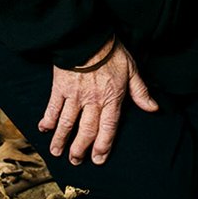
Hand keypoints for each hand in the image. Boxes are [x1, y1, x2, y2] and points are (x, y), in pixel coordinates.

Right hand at [37, 39, 157, 166]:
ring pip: (67, 123)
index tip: (98, 159)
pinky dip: (47, 119)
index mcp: (111, 98)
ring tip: (57, 152)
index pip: (108, 128)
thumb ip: (141, 92)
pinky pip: (52, 107)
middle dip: (80, 149)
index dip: (103, 146)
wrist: (87, 37)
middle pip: (86, 130)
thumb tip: (154, 109)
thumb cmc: (112, 52)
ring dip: (61, 140)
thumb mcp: (132, 70)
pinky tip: (43, 129)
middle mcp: (92, 101)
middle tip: (75, 161)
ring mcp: (74, 96)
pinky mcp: (59, 87)